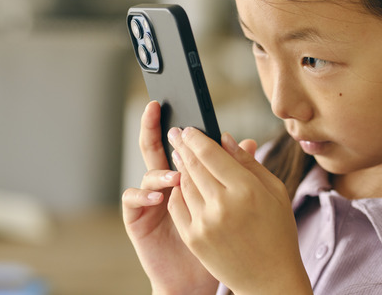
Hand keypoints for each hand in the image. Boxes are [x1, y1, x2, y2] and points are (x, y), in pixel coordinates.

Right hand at [122, 101, 217, 294]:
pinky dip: (143, 194)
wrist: (196, 277)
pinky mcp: (137, 218)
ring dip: (161, 169)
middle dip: (155, 128)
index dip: (180, 124)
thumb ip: (235, 172)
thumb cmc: (216, 239)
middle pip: (156, 148)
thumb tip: (249, 143)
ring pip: (147, 172)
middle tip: (160, 113)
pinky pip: (132, 200)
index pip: (181, 143)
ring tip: (178, 174)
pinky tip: (160, 195)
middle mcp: (165, 182)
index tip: (184, 104)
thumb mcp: (228, 203)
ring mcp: (149, 199)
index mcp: (185, 174)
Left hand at [167, 127, 311, 294]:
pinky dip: (178, 192)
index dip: (197, 137)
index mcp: (246, 189)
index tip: (189, 128)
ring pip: (184, 184)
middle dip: (182, 146)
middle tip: (175, 133)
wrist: (269, 278)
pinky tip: (180, 183)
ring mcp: (205, 223)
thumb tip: (225, 138)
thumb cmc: (277, 231)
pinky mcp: (193, 239)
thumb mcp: (274, 191)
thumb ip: (248, 163)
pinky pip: (178, 206)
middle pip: (194, 165)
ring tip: (179, 156)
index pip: (211, 153)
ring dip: (179, 167)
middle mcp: (222, 204)